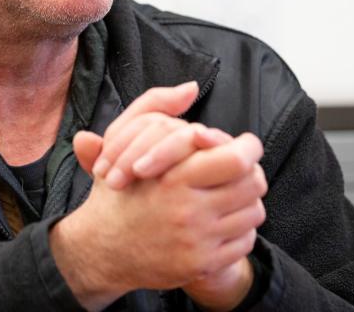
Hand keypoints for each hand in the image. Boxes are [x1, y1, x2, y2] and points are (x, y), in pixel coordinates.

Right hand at [51, 93, 266, 310]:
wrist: (100, 250)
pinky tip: (221, 222)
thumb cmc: (118, 192)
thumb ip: (155, 106)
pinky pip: (245, 242)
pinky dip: (239, 230)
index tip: (242, 146)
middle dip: (250, 173)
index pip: (237, 160)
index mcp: (172, 178)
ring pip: (253, 213)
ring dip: (246, 201)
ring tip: (228, 196)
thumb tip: (191, 87)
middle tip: (238, 170)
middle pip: (253, 184)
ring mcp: (197, 242)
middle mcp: (188, 211)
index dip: (248, 148)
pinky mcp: (203, 265)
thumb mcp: (123, 141)